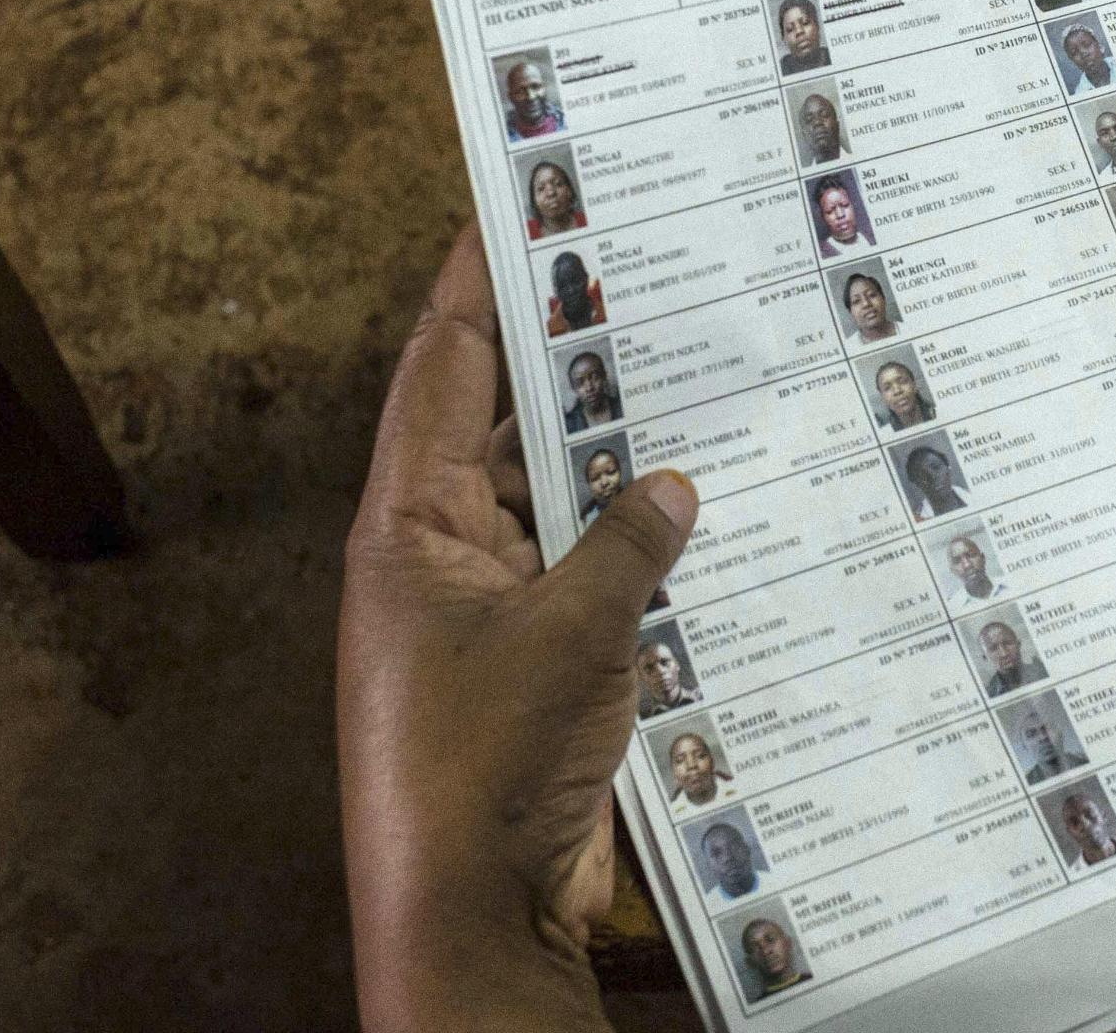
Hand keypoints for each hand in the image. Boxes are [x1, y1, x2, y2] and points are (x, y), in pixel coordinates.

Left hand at [339, 227, 696, 1032]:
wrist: (471, 914)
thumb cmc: (481, 773)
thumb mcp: (565, 639)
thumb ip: (624, 546)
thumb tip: (669, 481)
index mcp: (409, 525)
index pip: (442, 366)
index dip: (477, 280)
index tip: (516, 201)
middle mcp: (440, 551)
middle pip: (501, 417)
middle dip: (564, 350)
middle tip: (641, 268)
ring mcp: (487, 607)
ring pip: (553, 492)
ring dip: (610, 443)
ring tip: (691, 364)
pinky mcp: (534, 661)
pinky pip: (588, 566)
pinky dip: (637, 532)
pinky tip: (707, 502)